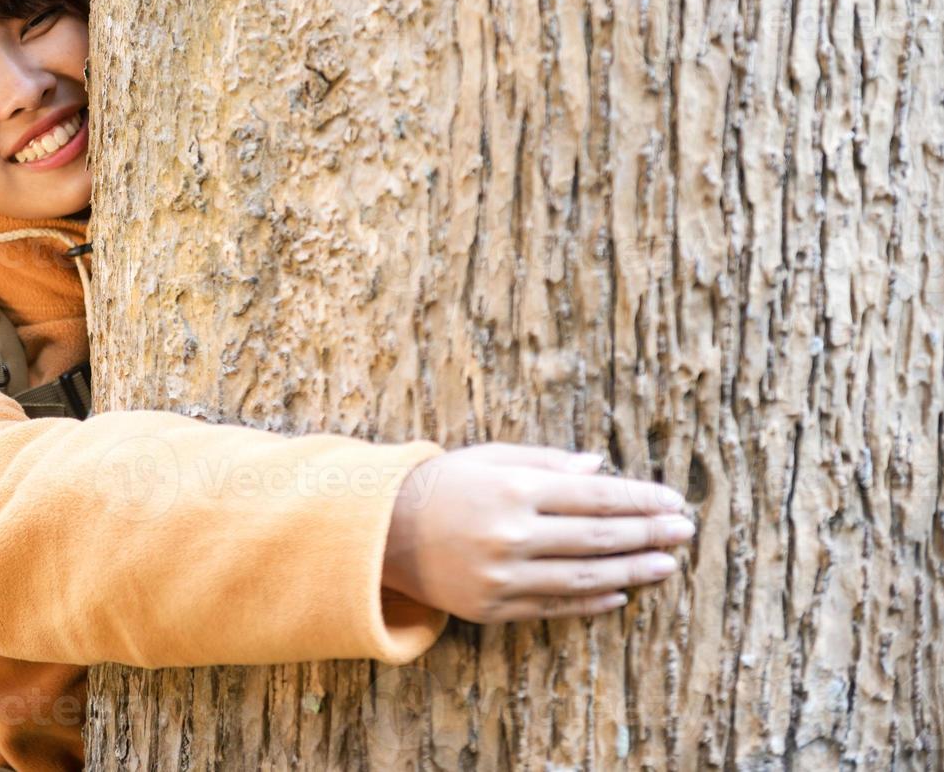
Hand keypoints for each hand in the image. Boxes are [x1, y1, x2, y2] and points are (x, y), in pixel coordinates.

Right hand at [381, 443, 693, 623]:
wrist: (382, 530)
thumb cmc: (442, 484)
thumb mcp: (491, 458)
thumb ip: (547, 463)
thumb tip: (600, 468)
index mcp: (514, 490)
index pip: (596, 496)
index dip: (640, 499)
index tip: (673, 501)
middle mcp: (511, 535)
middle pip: (598, 537)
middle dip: (648, 533)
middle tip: (684, 530)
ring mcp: (502, 576)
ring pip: (584, 578)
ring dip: (631, 571)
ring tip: (666, 565)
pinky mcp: (492, 607)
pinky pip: (554, 607)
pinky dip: (591, 603)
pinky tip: (620, 594)